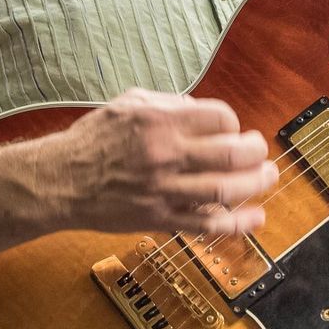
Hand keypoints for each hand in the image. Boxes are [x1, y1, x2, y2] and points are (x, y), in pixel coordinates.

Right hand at [40, 88, 277, 236]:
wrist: (61, 181)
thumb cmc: (92, 140)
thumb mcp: (128, 103)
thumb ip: (168, 103)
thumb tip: (200, 109)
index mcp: (160, 120)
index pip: (220, 117)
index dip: (233, 123)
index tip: (232, 129)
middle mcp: (167, 154)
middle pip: (233, 153)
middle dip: (257, 152)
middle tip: (261, 152)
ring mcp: (165, 190)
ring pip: (226, 190)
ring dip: (256, 184)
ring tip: (268, 177)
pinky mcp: (160, 219)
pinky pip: (207, 225)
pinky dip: (238, 224)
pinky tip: (256, 218)